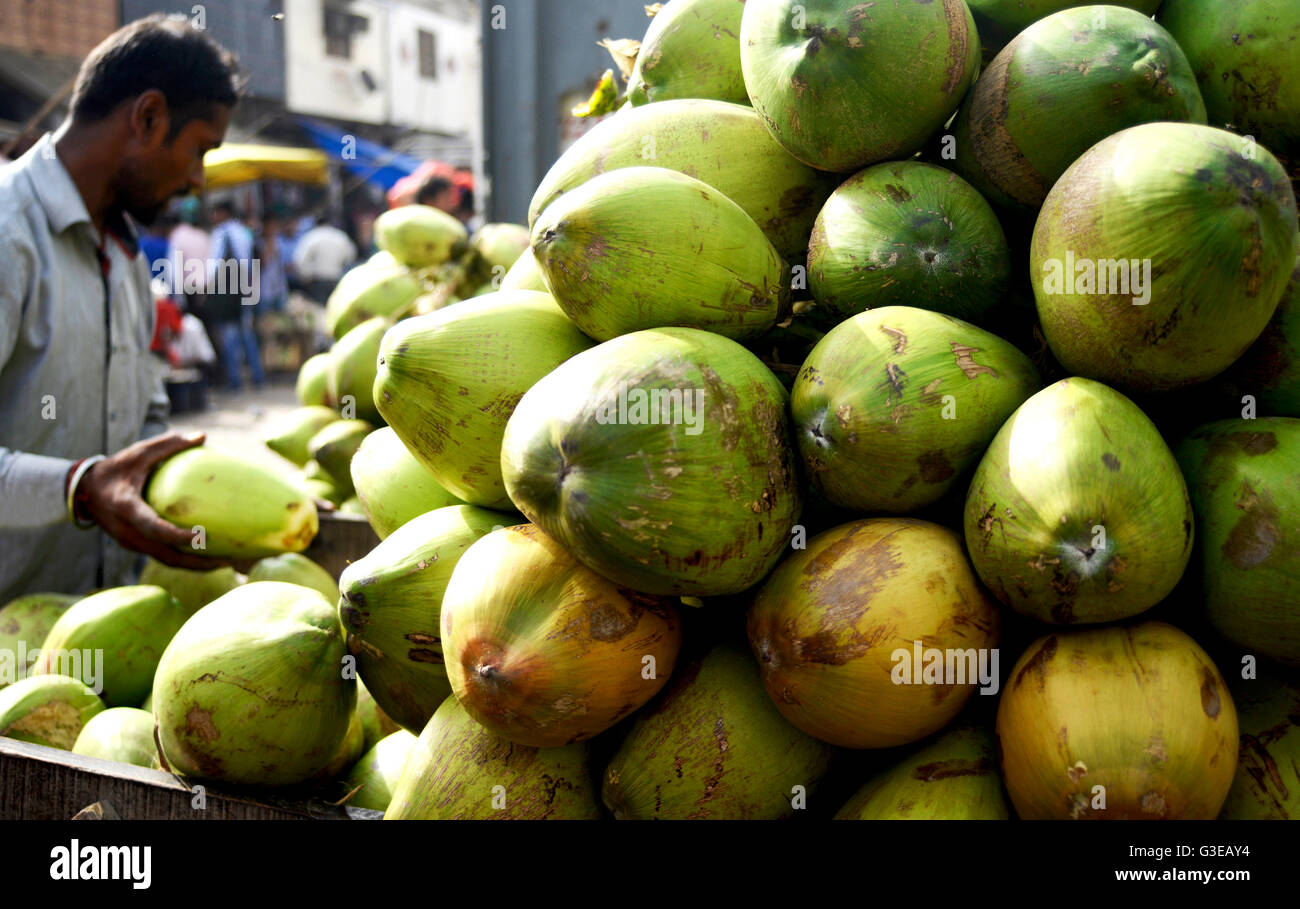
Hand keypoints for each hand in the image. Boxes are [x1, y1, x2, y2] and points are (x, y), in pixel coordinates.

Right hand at [79, 431, 253, 571]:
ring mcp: (131, 542)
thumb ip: (168, 444)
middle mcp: (127, 531)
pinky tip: (209, 555)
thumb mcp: (137, 453)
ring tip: (225, 563)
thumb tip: (202, 436)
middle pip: (166, 555)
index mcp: (126, 507)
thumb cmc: (114, 469)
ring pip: (166, 561)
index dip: (176, 535)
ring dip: (195, 566)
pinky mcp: (136, 546)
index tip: (201, 535)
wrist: (82, 492)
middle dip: (197, 563)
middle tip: (228, 561)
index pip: (153, 527)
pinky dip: (186, 560)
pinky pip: (163, 557)